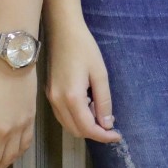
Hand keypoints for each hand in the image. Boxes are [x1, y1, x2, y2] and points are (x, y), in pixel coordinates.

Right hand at [43, 15, 118, 142]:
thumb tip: (107, 124)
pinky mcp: (49, 93)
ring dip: (85, 126)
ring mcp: (51, 98)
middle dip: (95, 132)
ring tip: (99, 111)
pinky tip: (87, 104)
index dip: (104, 136)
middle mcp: (57, 102)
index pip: (88, 128)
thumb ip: (103, 101)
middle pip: (76, 131)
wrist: (62, 30)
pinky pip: (63, 116)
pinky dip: (76, 118)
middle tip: (110, 122)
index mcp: (71, 97)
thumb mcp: (100, 74)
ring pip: (68, 125)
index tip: (118, 135)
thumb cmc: (84, 48)